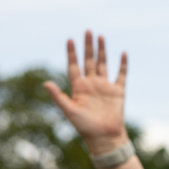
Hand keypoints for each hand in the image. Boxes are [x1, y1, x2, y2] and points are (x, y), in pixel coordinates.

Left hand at [44, 31, 129, 152]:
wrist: (104, 137)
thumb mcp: (69, 111)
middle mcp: (92, 84)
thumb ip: (58, 96)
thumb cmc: (85, 126)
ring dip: (102, 50)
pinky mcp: (118, 91)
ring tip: (100, 36)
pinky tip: (123, 53)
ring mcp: (105, 86)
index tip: (69, 40)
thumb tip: (45, 83)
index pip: (74, 66)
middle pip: (89, 60)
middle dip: (88, 46)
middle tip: (87, 31)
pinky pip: (121, 75)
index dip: (71, 53)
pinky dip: (123, 64)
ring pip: (103, 64)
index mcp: (79, 87)